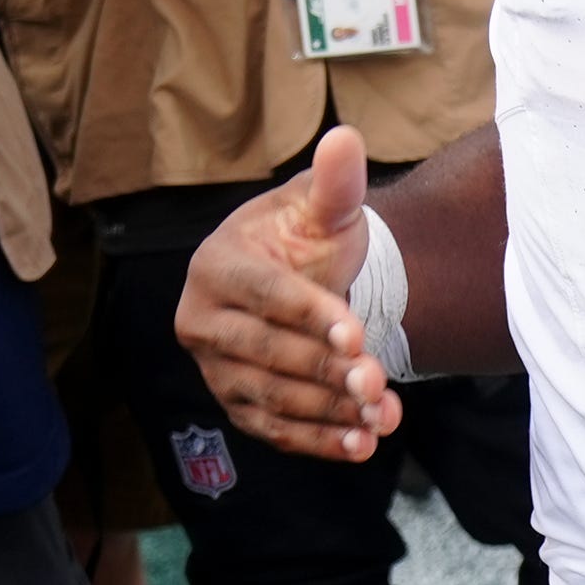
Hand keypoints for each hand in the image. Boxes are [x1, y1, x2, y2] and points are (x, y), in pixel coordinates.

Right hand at [179, 129, 401, 458]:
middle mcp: (202, 321)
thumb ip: (335, 182)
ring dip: (329, 410)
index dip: (309, 315)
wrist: (305, 282)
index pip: (262, 295)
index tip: (356, 333)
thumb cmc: (308, 240)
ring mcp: (217, 369)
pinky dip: (319, 442)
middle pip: (265, 353)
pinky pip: (275, 431)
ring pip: (271, 398)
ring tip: (382, 414)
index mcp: (216, 265)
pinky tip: (362, 445)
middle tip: (378, 382)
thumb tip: (346, 139)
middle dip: (326, 370)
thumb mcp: (323, 209)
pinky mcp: (238, 406)